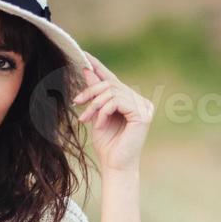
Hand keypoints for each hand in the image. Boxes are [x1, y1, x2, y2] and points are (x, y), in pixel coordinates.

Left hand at [73, 51, 152, 175]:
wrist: (114, 166)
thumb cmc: (107, 144)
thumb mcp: (96, 114)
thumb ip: (95, 93)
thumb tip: (87, 70)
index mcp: (131, 100)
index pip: (113, 80)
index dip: (99, 67)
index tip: (84, 55)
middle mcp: (140, 101)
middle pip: (111, 84)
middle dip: (90, 92)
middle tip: (76, 103)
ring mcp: (144, 107)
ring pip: (112, 92)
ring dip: (94, 105)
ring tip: (85, 119)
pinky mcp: (143, 115)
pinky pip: (117, 102)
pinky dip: (103, 112)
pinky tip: (99, 124)